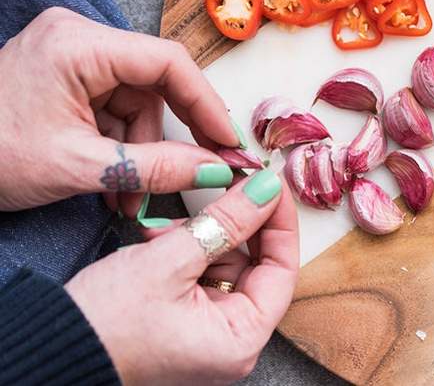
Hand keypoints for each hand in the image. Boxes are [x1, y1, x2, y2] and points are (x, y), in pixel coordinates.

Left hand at [0, 7, 240, 212]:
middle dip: (167, 139)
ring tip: (127, 200)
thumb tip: (216, 170)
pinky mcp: (67, 78)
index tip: (228, 142)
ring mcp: (72, 57)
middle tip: (195, 175)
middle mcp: (79, 39)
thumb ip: (154, 168)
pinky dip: (119, 149)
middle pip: (154, 85)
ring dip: (140, 153)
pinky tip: (112, 184)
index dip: (206, 103)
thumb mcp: (79, 167)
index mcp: (78, 45)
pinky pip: (114, 111)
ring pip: (137, 104)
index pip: (168, 62)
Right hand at [66, 170, 297, 384]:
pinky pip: (201, 272)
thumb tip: (265, 190)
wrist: (49, 349)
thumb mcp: (169, 261)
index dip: (279, 221)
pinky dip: (185, 249)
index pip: (283, 269)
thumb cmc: (104, 324)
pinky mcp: (185, 320)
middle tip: (224, 188)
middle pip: (255, 264)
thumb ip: (225, 221)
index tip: (269, 185)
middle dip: (232, 225)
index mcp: (240, 339)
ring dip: (202, 234)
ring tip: (169, 227)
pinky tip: (158, 239)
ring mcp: (208, 331)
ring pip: (225, 263)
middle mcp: (231, 340)